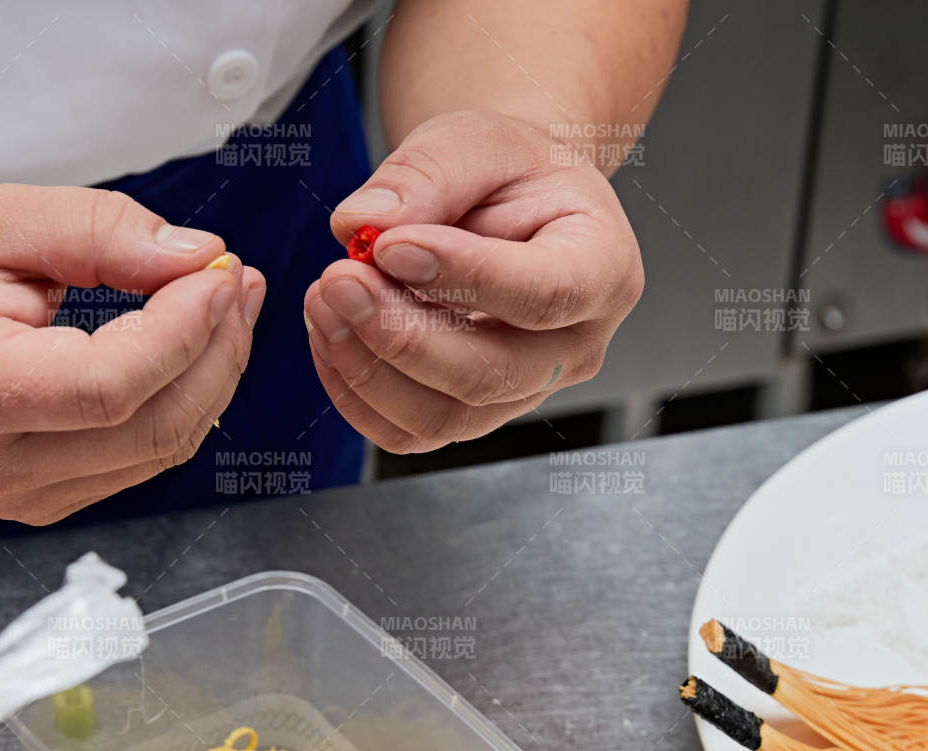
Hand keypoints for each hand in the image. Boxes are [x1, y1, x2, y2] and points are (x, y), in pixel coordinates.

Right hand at [0, 184, 263, 523]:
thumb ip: (99, 231)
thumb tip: (196, 260)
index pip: (107, 388)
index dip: (181, 334)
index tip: (217, 276)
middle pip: (149, 430)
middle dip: (215, 353)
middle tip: (238, 283)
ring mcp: (19, 496)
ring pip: (160, 451)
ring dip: (212, 376)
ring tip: (227, 304)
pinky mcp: (44, 501)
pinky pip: (143, 460)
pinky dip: (183, 402)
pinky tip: (194, 346)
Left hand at [304, 110, 642, 452]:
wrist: (506, 201)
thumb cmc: (506, 172)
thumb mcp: (476, 140)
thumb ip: (426, 174)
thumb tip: (363, 222)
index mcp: (602, 268)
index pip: (544, 294)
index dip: (463, 277)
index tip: (390, 246)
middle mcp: (575, 346)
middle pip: (487, 375)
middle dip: (399, 336)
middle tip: (338, 278)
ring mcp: (525, 390)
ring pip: (443, 416)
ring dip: (367, 367)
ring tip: (325, 296)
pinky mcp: (473, 412)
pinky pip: (410, 432)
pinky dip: (355, 393)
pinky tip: (330, 332)